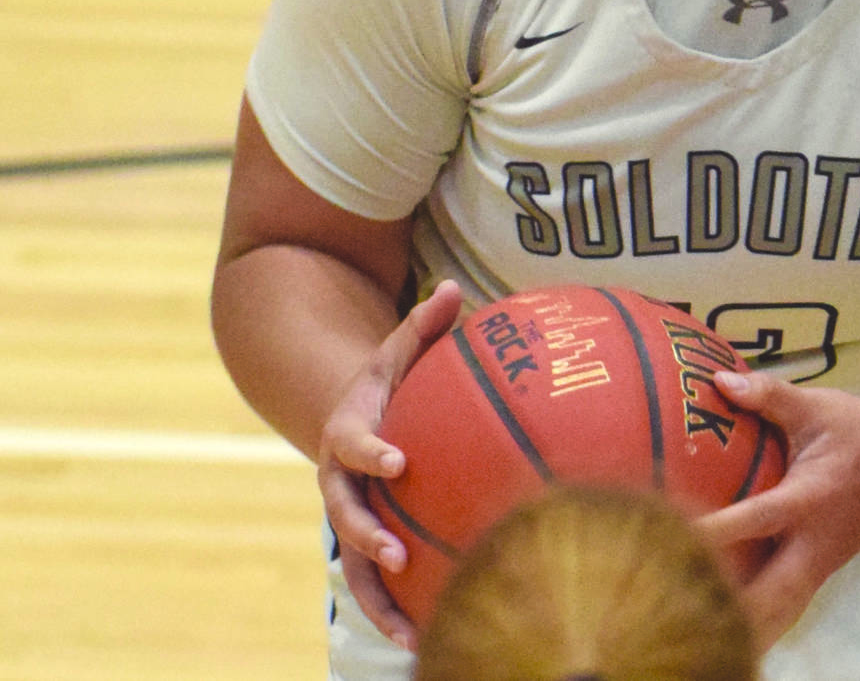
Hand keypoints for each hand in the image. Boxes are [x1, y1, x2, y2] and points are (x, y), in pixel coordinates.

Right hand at [315, 280, 462, 651]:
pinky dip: (396, 610)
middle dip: (367, 535)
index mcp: (348, 433)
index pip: (356, 444)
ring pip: (354, 565)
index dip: (373, 453)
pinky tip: (429, 639)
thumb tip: (453, 287)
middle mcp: (339, 483)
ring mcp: (348, 518)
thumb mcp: (400, 348)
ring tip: (410, 631)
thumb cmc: (390, 381)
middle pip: (345, 515)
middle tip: (397, 551)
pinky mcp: (363, 544)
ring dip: (378, 597)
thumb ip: (424, 323)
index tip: (400, 462)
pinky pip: (375, 584)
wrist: (353, 419)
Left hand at [694, 369, 859, 647]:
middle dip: (726, 610)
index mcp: (808, 498)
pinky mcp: (817, 576)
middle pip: (767, 596)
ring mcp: (817, 566)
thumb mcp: (816, 407)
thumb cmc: (856, 431)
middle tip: (675, 611)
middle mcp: (811, 542)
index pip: (753, 519)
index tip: (668, 536)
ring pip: (776, 615)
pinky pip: (782, 609)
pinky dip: (756, 622)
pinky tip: (721, 629)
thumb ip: (768, 395)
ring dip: (741, 627)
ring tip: (695, 637)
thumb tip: (718, 381)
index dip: (712, 530)